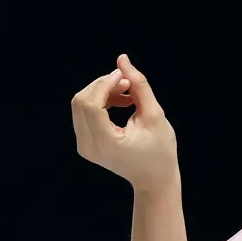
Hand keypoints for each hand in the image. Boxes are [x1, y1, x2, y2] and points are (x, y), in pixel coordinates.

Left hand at [71, 53, 178, 192]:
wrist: (154, 180)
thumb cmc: (160, 151)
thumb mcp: (154, 116)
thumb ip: (139, 85)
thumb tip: (122, 59)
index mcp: (105, 142)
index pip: (91, 103)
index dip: (105, 84)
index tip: (125, 77)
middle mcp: (89, 146)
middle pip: (81, 101)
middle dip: (103, 85)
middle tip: (128, 84)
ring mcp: (84, 147)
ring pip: (80, 104)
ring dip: (102, 92)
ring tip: (128, 94)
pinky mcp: (85, 144)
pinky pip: (84, 113)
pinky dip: (100, 102)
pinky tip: (121, 102)